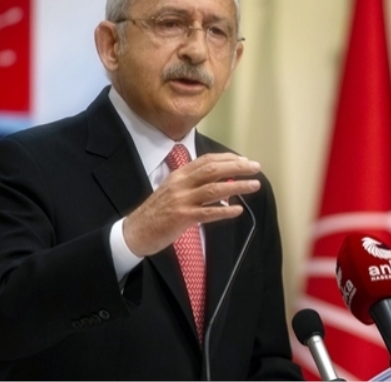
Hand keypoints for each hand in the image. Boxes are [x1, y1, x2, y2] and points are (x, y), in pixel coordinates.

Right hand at [123, 153, 261, 256]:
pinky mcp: (182, 217)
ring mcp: (182, 200)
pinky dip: (224, 210)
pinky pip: (208, 212)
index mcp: (179, 175)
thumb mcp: (172, 190)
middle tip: (255, 168)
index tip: (244, 160)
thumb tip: (219, 184)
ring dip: (237, 186)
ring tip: (254, 185)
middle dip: (237, 167)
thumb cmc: (156, 212)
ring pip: (214, 189)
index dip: (228, 158)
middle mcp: (181, 184)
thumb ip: (192, 184)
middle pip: (213, 170)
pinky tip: (237, 210)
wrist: (135, 231)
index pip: (207, 160)